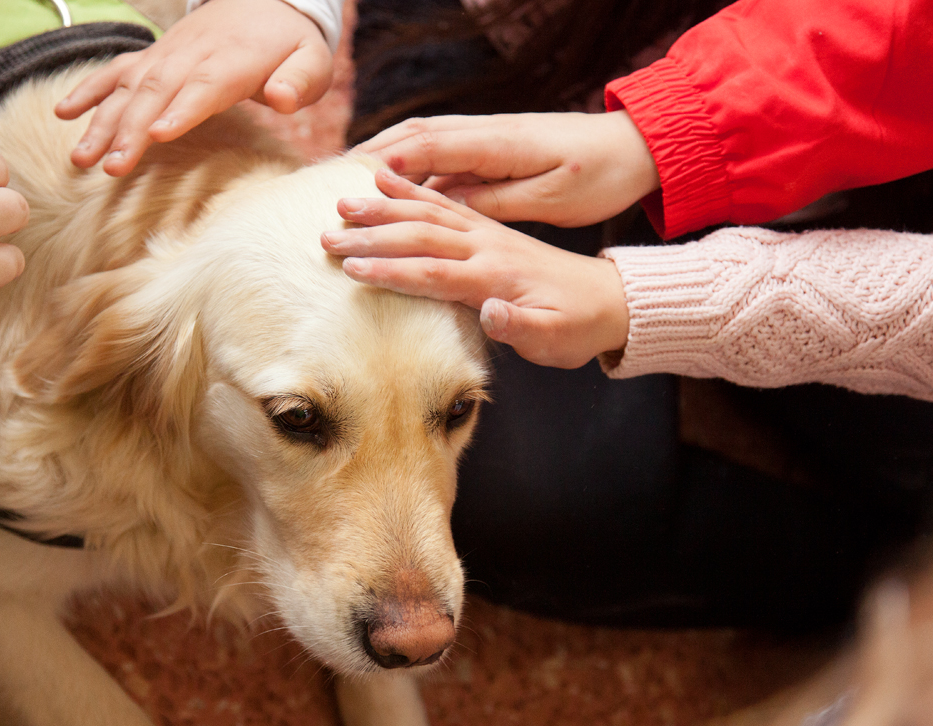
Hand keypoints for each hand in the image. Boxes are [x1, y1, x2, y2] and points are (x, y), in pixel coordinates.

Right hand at [55, 0, 332, 175]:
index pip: (203, 87)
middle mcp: (192, 56)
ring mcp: (167, 55)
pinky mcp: (152, 57)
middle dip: (129, 130)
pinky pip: (115, 70)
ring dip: (102, 121)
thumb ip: (299, 80)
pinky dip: (88, 90)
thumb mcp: (312, 61)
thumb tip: (282, 98)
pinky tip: (63, 115)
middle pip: (157, 92)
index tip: (156, 135)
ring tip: (81, 158)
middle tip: (111, 167)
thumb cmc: (290, 44)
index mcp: (233, 61)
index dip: (180, 110)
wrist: (266, 1)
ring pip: (129, 86)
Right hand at [321, 169, 628, 368]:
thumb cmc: (578, 326)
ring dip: (383, 205)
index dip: (391, 269)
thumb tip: (492, 315)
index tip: (351, 269)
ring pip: (427, 209)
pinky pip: (443, 201)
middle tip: (325, 236)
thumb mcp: (557, 338)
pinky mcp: (486, 228)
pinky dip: (411, 187)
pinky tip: (383, 176)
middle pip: (420, 234)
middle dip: (371, 234)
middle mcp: (487, 245)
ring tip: (341, 200)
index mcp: (498, 273)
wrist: (611, 298)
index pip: (435, 269)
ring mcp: (486, 232)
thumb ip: (523, 328)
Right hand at [355, 111, 659, 227]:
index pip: (433, 157)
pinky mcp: (489, 147)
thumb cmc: (601, 176)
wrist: (636, 146)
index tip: (355, 195)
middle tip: (331, 196)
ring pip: (420, 142)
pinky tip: (385, 179)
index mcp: (502, 149)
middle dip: (370, 168)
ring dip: (380, 160)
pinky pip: (437, 151)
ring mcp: (486, 138)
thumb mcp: (555, 198)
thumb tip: (447, 207)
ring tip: (343, 183)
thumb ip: (499, 203)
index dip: (391, 177)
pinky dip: (404, 162)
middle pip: (415, 144)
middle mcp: (486, 136)